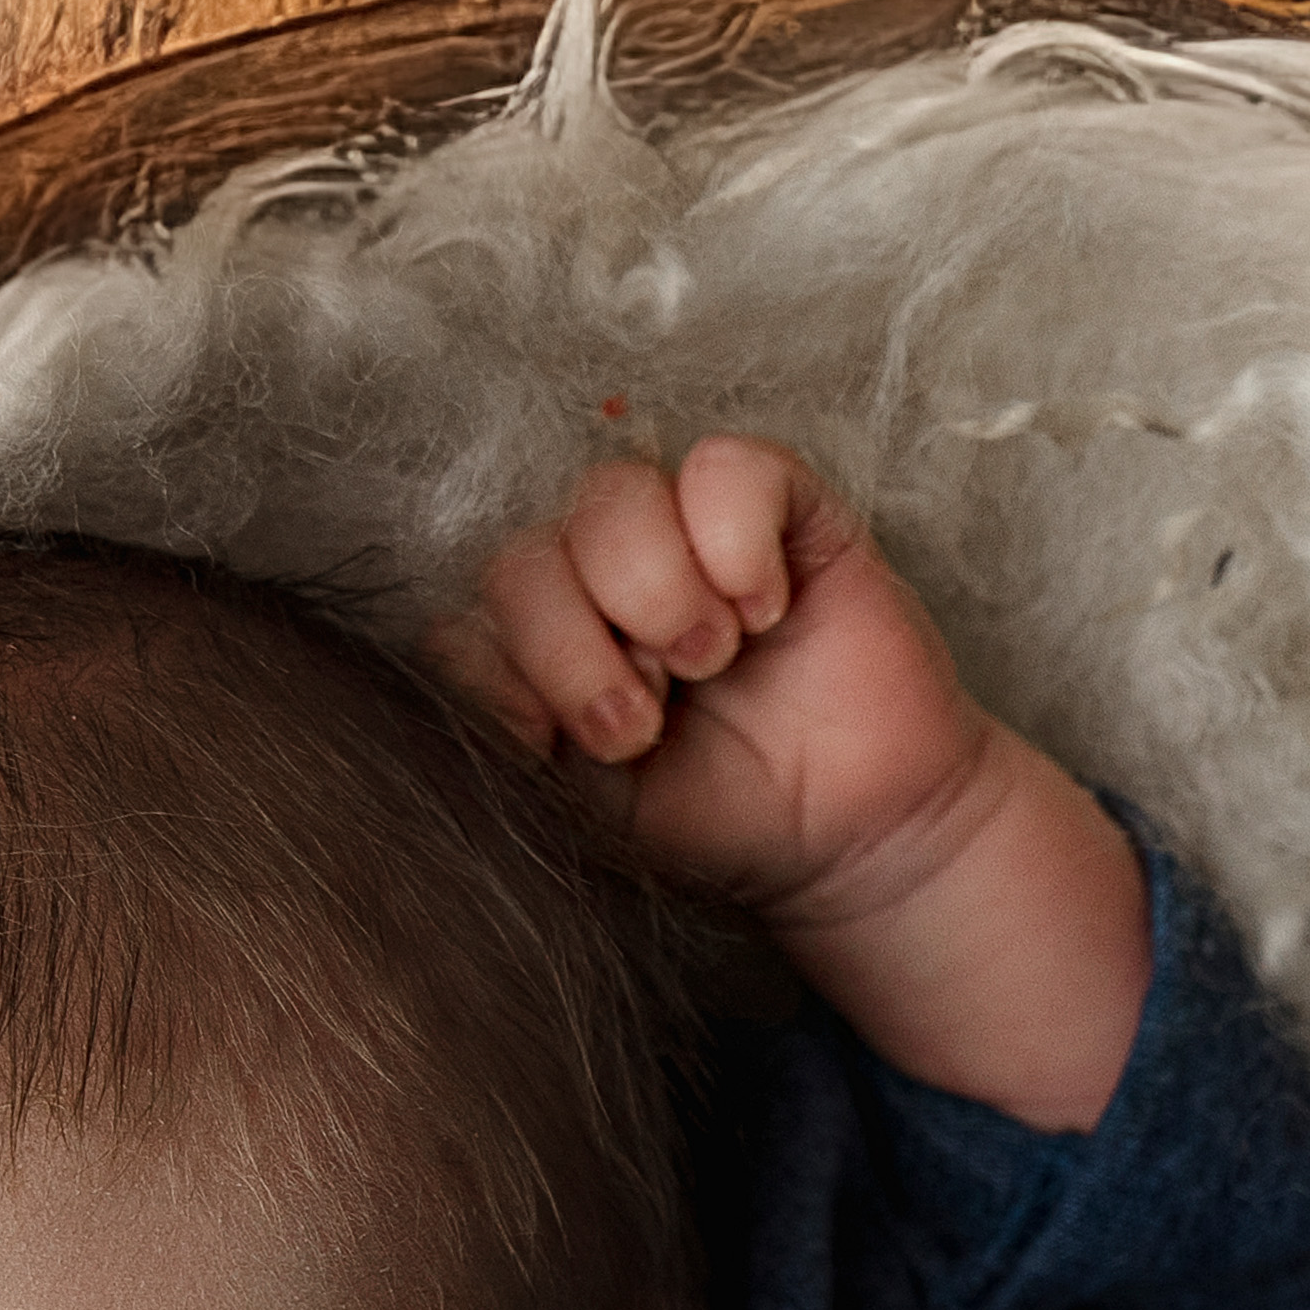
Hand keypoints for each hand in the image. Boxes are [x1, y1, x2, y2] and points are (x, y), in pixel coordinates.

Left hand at [442, 433, 1158, 1133]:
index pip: (468, 617)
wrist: (854, 843)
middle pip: (528, 555)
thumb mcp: (588, 808)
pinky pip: (726, 467)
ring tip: (712, 660)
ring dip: (653, 591)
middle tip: (642, 724)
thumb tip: (455, 672)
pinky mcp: (780, 510)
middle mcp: (599, 580)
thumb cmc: (724, 823)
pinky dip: (734, 538)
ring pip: (614, 494)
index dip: (500, 673)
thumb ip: (511, 738)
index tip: (551, 746)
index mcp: (542, 649)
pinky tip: (768, 609)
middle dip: (573, 650)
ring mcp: (685, 536)